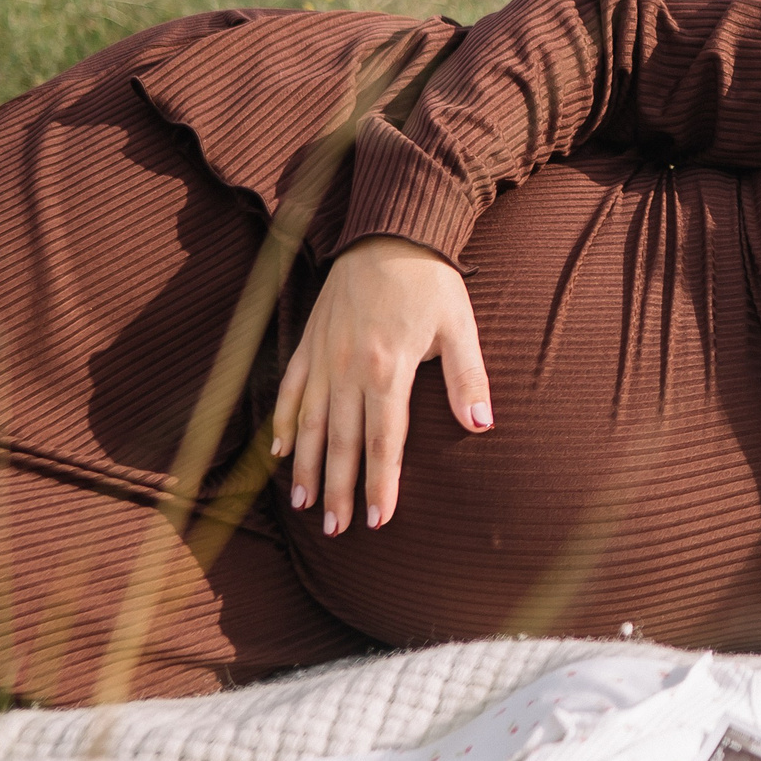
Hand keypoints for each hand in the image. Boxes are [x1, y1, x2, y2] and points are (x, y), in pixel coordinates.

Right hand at [270, 236, 492, 534]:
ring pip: (309, 423)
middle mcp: (348, 368)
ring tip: (305, 505)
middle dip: (339, 489)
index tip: (378, 519)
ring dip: (307, 467)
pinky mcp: (308, 341)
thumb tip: (480, 426)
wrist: (389, 230)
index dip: (380, 483)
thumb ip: (467, 379)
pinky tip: (279, 453)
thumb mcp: (459, 326)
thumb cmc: (431, 280)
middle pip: (341, 442)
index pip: (382, 440)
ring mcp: (323, 356)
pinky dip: (282, 423)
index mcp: (388, 368)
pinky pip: (290, 389)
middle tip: (337, 530)